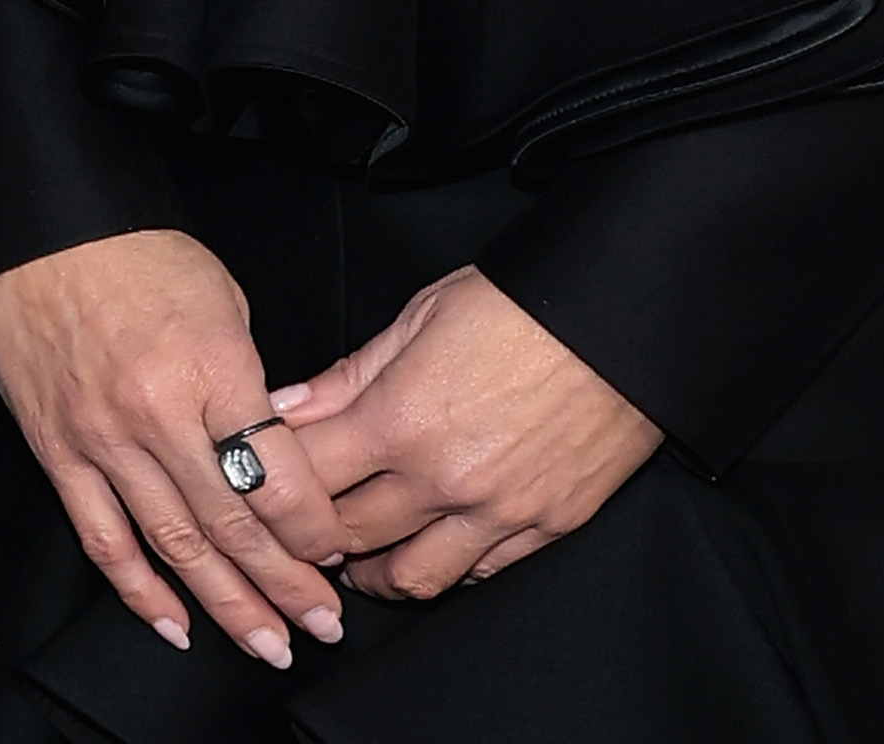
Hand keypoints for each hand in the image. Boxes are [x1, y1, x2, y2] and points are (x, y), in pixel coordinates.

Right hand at [0, 226, 350, 667]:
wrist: (37, 227)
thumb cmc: (135, 251)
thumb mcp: (222, 297)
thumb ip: (248, 379)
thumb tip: (275, 446)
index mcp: (211, 367)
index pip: (276, 476)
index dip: (312, 529)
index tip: (335, 552)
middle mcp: (158, 413)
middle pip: (233, 525)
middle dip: (285, 585)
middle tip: (321, 626)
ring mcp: (103, 439)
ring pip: (173, 546)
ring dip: (226, 605)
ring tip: (265, 643)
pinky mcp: (58, 452)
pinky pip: (102, 539)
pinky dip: (139, 591)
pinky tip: (174, 625)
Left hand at [262, 265, 657, 602]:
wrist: (621, 320)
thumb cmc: (523, 305)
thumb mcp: (420, 316)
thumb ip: (347, 376)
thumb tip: (287, 406)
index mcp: (402, 419)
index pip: (307, 477)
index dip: (273, 484)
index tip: (261, 484)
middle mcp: (445, 478)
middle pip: (350, 537)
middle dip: (314, 538)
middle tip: (302, 528)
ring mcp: (498, 511)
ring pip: (413, 577)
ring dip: (376, 574)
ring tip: (361, 558)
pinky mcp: (546, 526)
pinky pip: (481, 574)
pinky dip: (448, 570)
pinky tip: (432, 550)